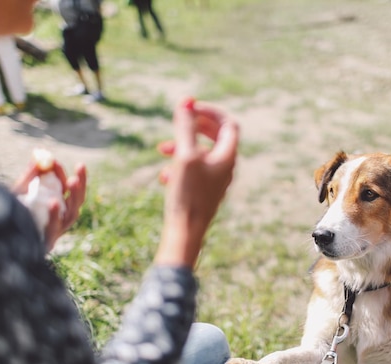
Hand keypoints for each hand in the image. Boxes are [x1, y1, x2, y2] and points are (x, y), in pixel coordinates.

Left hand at [13, 161, 86, 251]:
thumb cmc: (8, 218)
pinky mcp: (44, 243)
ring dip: (74, 197)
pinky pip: (53, 229)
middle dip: (80, 183)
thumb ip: (30, 176)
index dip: (62, 175)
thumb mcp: (18, 193)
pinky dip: (54, 215)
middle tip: (81, 166)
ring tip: (72, 181)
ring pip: (72, 216)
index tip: (53, 161)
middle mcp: (59, 222)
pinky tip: (53, 202)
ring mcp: (54, 234)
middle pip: (76, 202)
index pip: (66, 191)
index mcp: (56, 211)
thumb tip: (39, 154)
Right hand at [155, 98, 238, 267]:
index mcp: (228, 157)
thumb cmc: (187, 195)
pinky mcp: (204, 193)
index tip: (190, 107)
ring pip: (201, 154)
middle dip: (194, 127)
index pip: (228, 124)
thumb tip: (186, 101)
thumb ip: (185, 128)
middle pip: (216, 137)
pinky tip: (164, 177)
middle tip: (178, 121)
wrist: (185, 234)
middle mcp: (226, 168)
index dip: (210, 112)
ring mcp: (215, 181)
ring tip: (161, 151)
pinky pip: (194, 172)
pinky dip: (179, 167)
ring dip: (182, 147)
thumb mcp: (184, 156)